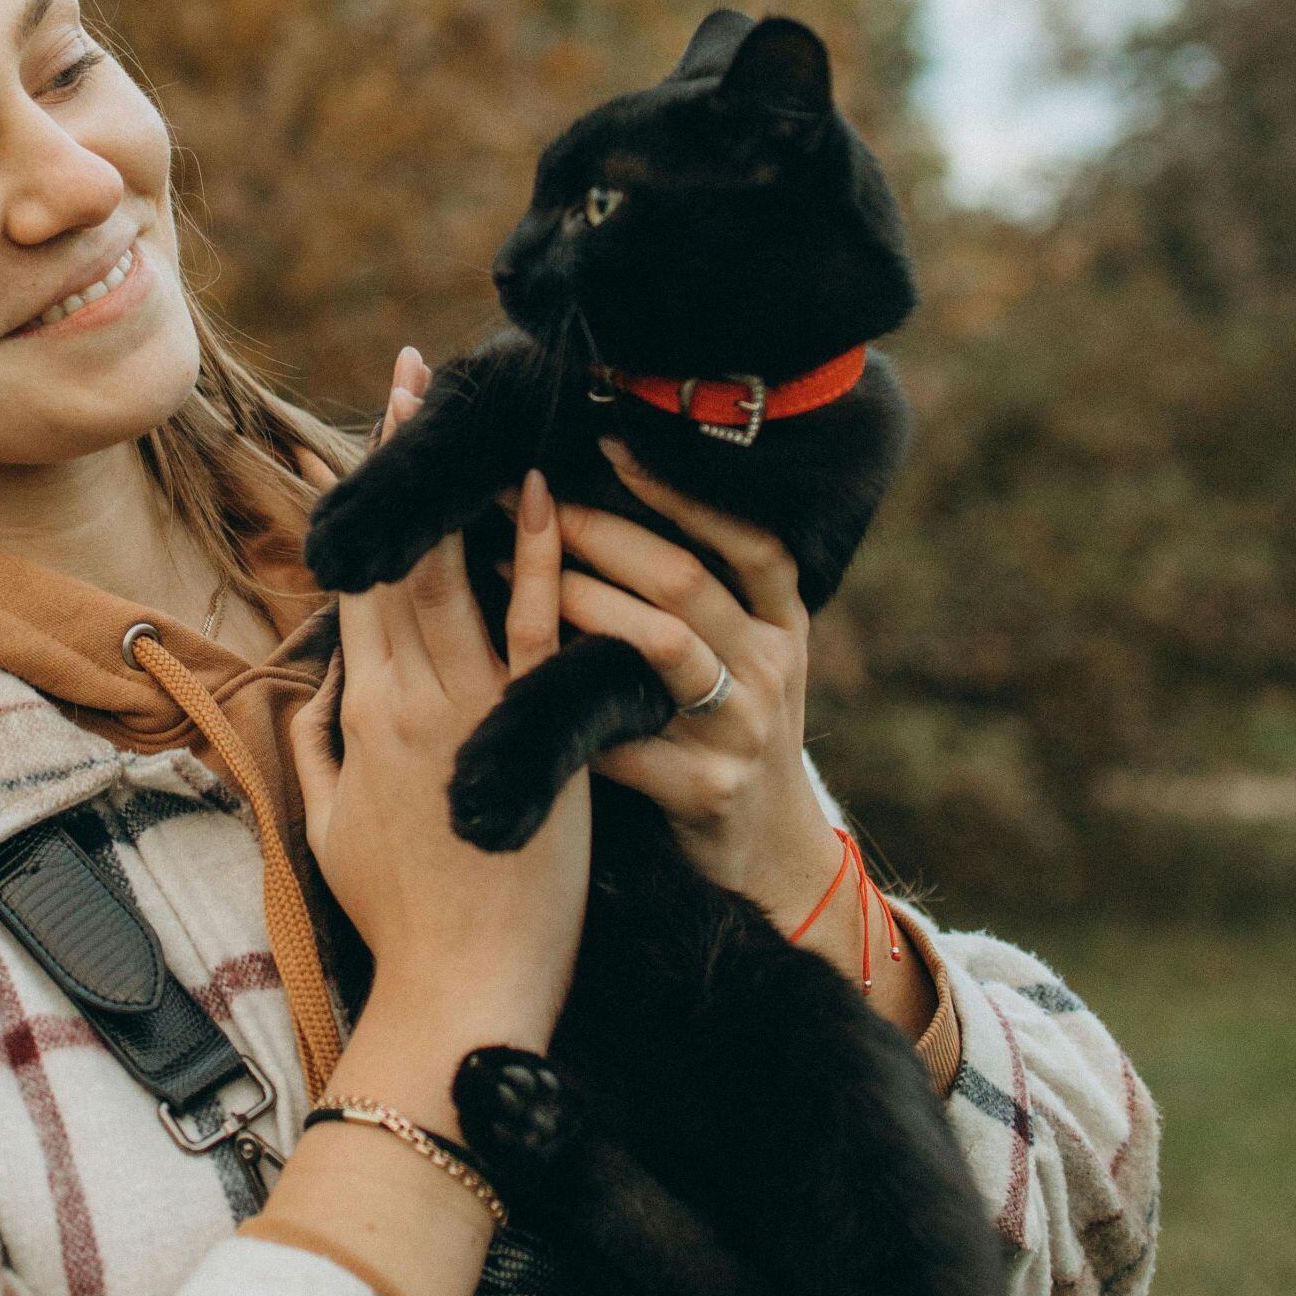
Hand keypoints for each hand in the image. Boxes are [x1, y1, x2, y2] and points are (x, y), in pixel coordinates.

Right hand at [289, 350, 589, 1064]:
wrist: (461, 991)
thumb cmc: (399, 920)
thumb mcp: (329, 827)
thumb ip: (320, 747)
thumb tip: (317, 690)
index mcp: (361, 715)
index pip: (358, 587)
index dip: (360, 508)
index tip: (363, 440)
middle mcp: (405, 697)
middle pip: (399, 558)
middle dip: (400, 464)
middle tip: (411, 376)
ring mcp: (466, 711)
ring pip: (453, 576)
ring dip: (455, 485)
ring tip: (457, 405)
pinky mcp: (524, 733)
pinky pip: (529, 631)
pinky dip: (534, 560)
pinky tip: (540, 495)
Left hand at [492, 432, 842, 928]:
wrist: (766, 851)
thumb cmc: (727, 729)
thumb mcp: (742, 655)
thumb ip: (700, 591)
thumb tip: (603, 494)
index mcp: (783, 621)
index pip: (748, 539)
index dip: (682, 492)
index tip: (611, 444)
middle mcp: (772, 667)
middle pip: (685, 580)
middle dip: (599, 534)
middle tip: (529, 500)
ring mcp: (743, 730)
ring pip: (659, 647)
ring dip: (580, 603)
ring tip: (512, 574)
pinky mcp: (704, 790)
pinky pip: (625, 737)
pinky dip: (570, 705)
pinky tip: (516, 679)